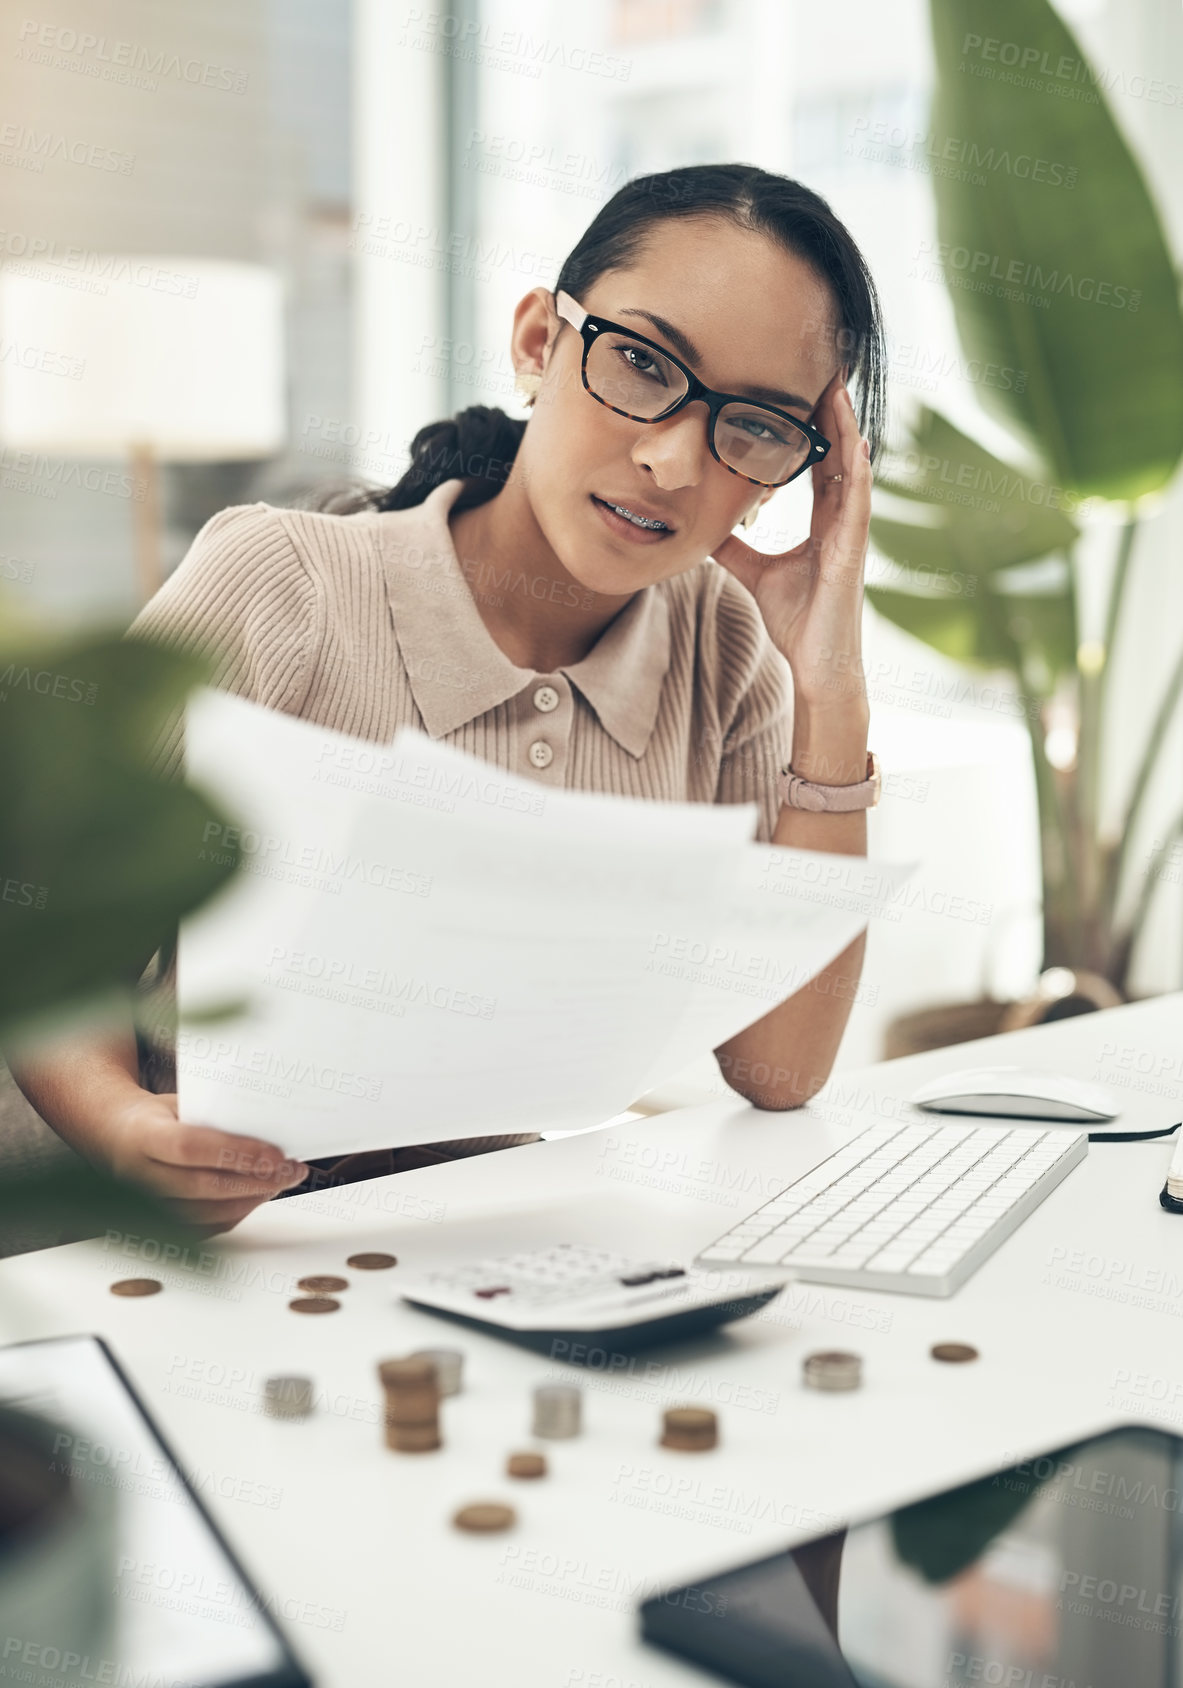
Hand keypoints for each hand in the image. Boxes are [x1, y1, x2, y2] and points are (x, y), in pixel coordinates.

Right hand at [107, 1089, 308, 1234]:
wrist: (116, 1140)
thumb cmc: (156, 1118)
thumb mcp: (179, 1103)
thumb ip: (213, 1114)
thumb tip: (268, 1122)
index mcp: (141, 1136)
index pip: (189, 1147)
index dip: (235, 1152)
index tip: (275, 1153)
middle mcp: (138, 1176)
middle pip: (203, 1186)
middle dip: (255, 1180)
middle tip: (291, 1170)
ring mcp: (145, 1206)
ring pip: (206, 1214)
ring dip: (252, 1199)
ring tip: (283, 1180)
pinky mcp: (158, 1226)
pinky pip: (204, 1228)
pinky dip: (238, 1213)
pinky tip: (260, 1195)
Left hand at [713, 371, 871, 712]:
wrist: (818, 663)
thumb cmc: (796, 621)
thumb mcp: (755, 573)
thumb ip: (735, 547)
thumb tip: (704, 528)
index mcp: (825, 524)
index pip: (820, 465)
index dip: (815, 430)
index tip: (802, 394)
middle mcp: (842, 521)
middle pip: (839, 456)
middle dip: (833, 416)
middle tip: (825, 371)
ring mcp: (852, 533)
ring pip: (852, 469)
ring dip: (847, 430)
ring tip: (839, 390)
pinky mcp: (854, 550)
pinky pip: (857, 501)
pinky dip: (857, 471)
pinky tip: (855, 443)